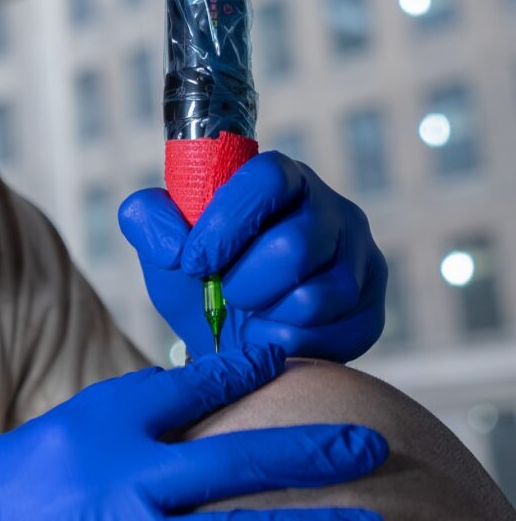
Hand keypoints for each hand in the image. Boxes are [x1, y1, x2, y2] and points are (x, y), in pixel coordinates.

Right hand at [0, 345, 387, 520]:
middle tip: (367, 446)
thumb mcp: (47, 439)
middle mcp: (114, 479)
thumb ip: (115, 427)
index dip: (248, 369)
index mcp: (95, 426)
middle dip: (310, 455)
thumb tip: (183, 411)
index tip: (295, 360)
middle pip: (234, 462)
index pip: (187, 386)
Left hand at [119, 151, 387, 360]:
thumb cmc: (201, 283)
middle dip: (243, 282)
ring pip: (316, 294)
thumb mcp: (164, 250)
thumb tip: (173, 243)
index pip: (269, 177)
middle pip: (295, 243)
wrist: (233, 342)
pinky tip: (272, 332)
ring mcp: (361, 258)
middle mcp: (332, 210)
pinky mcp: (373, 308)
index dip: (228, 220)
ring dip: (264, 315)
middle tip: (225, 294)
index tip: (193, 260)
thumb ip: (148, 222)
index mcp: (281, 180)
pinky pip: (332, 331)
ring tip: (250, 312)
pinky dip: (286, 341)